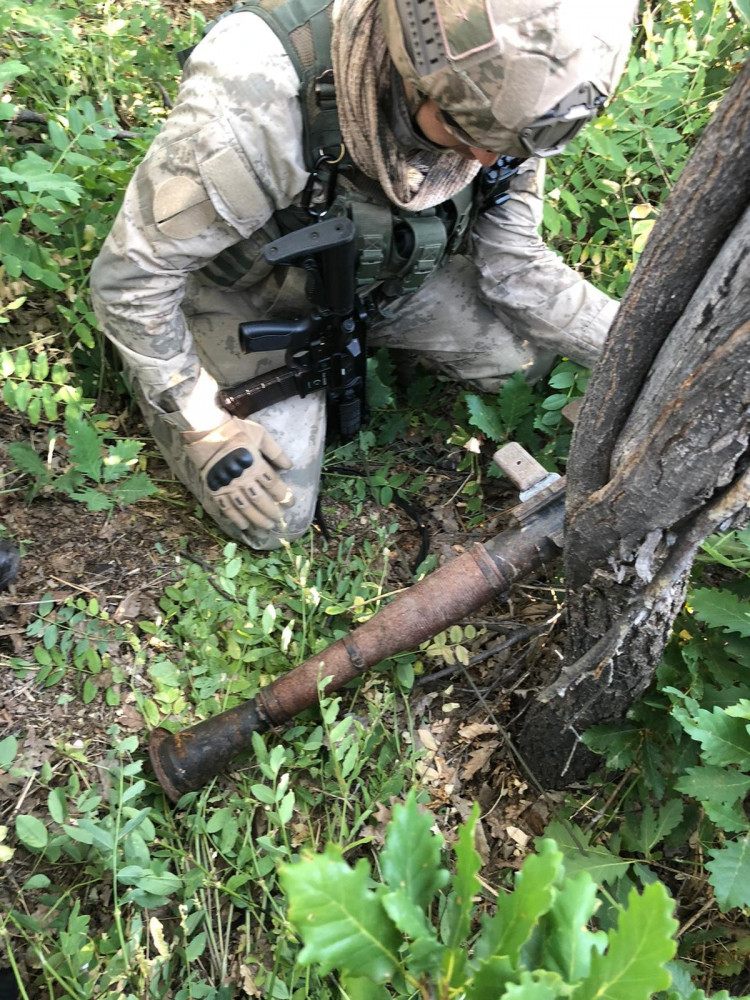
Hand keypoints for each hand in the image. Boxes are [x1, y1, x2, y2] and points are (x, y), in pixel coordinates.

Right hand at [182, 416, 292, 530]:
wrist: (206, 431)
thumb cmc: (235, 430)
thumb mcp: (260, 434)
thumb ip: (275, 452)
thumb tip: (289, 466)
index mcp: (255, 464)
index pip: (273, 485)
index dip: (284, 496)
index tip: (291, 503)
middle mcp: (243, 478)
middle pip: (260, 500)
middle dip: (272, 512)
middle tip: (279, 520)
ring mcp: (228, 485)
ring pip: (245, 507)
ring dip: (257, 519)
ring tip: (266, 527)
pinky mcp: (215, 489)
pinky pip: (226, 508)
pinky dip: (235, 519)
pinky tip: (243, 526)